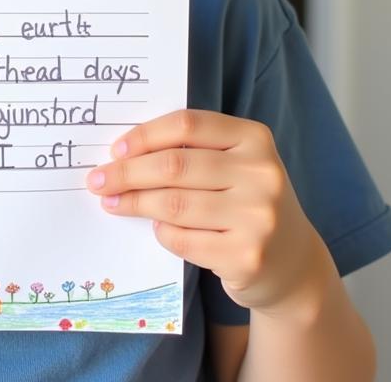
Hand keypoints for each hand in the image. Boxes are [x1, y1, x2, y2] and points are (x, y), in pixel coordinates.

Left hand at [87, 109, 324, 313]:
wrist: (293, 265)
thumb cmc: (246, 201)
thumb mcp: (234, 164)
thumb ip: (192, 150)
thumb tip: (122, 152)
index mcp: (255, 138)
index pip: (187, 125)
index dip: (144, 135)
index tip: (115, 149)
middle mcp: (262, 175)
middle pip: (175, 165)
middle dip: (127, 173)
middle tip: (97, 180)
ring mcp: (258, 218)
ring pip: (174, 205)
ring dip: (134, 203)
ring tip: (111, 202)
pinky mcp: (247, 258)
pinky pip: (183, 240)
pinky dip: (161, 232)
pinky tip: (155, 228)